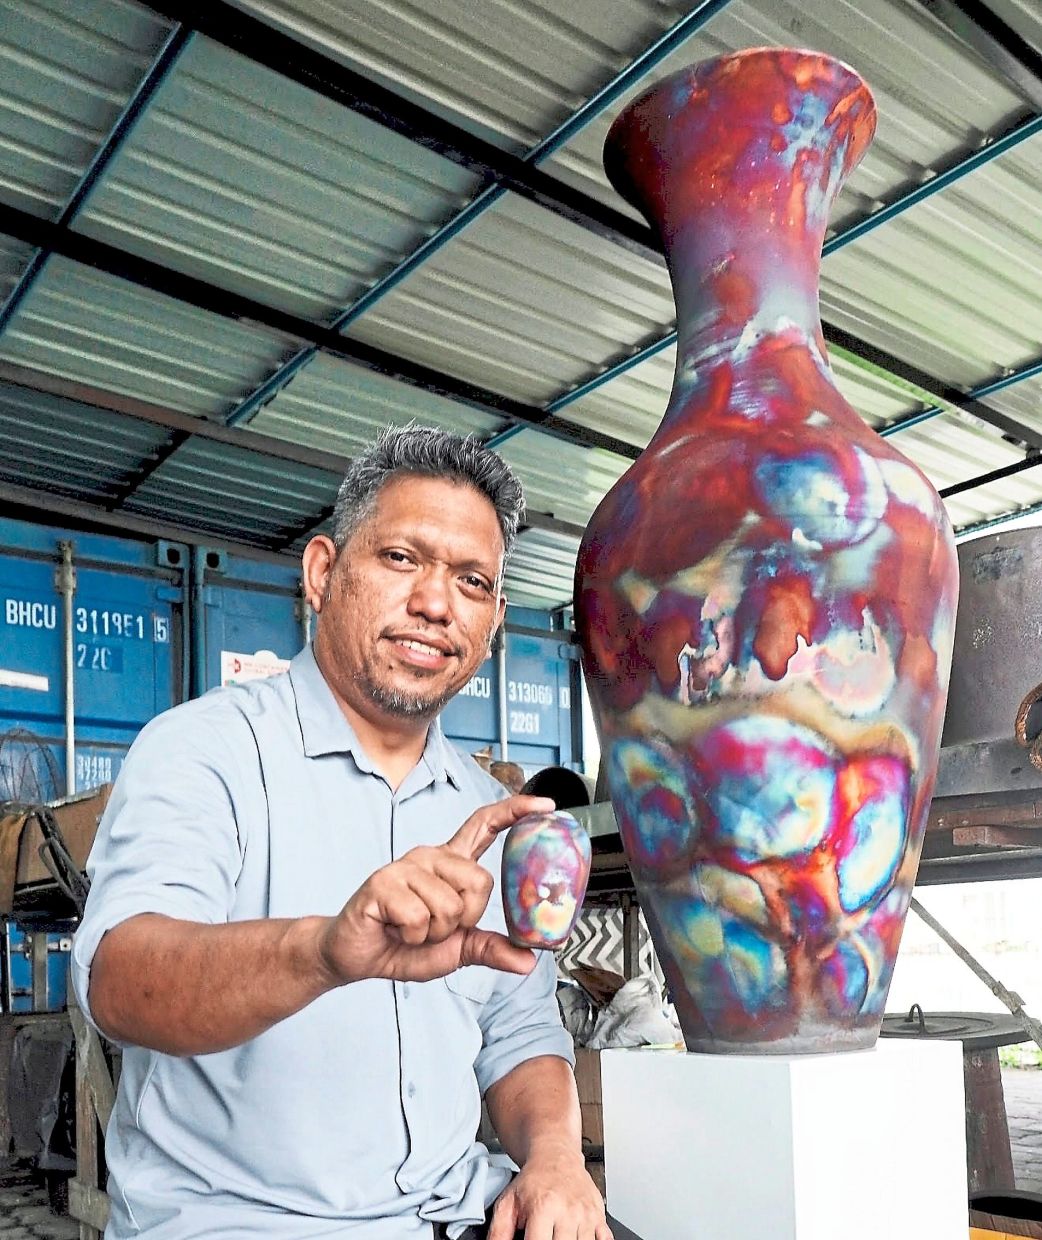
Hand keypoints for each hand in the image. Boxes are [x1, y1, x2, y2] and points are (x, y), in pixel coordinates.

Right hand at [315, 795, 554, 984]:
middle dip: (462, 920)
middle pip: (479, 883)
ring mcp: (407, 866)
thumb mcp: (457, 949)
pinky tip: (393, 928)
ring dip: (433, 933)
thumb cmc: (405, 944)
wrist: (358, 956)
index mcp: (451, 864)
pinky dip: (411, 936)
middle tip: (433, 927)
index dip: (515, 811)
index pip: (485, 825)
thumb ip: (490, 948)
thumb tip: (528, 959)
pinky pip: (419, 917)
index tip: (546, 804)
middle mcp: (431, 856)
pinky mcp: (384, 881)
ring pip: (450, 906)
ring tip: (409, 928)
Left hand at [488, 1147, 612, 1239]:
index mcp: (543, 1207)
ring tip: (558, 1235)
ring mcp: (586, 1214)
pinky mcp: (599, 1216)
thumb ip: (498, 1232)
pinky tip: (579, 1237)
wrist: (556, 1154)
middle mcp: (568, 1211)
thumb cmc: (533, 1180)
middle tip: (544, 1237)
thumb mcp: (508, 1203)